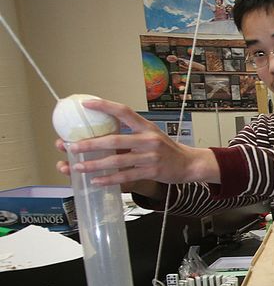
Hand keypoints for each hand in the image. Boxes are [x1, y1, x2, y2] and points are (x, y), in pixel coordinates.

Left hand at [54, 98, 218, 186]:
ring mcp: (150, 157)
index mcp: (146, 126)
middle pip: (114, 140)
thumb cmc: (166, 149)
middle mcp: (148, 140)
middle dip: (90, 144)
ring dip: (94, 164)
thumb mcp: (152, 135)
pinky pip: (126, 176)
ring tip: (77, 167)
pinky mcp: (152, 172)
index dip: (105, 106)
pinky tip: (96, 181)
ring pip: (117, 161)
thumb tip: (102, 133)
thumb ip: (131, 133)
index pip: (124, 111)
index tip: (85, 104)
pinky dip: (109, 179)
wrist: (189, 164)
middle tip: (71, 146)